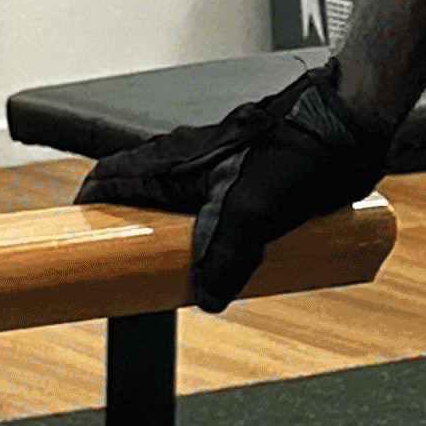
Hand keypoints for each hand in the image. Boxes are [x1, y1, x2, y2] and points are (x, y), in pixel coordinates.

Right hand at [72, 62, 394, 311]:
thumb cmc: (299, 149)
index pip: (108, 179)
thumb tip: (208, 298)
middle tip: (130, 275)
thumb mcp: (252, 212)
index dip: (86, 208)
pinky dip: (215, 244)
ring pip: (182, 214)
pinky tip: (234, 268)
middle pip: (141, 202)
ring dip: (179, 246)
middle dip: (133, 238)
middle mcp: (189, 163)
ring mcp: (220, 172)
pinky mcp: (250, 183)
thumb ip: (224, 259)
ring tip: (184, 280)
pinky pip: (218, 218)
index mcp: (172, 159)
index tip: (74, 238)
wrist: (350, 127)